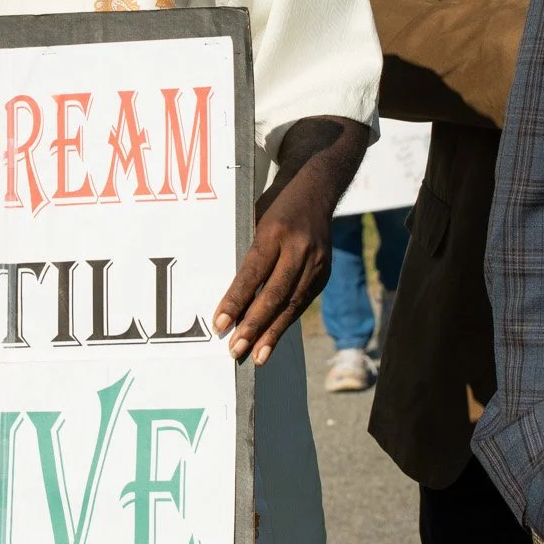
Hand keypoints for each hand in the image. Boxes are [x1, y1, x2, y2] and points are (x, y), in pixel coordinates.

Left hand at [213, 116, 368, 363]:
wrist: (317, 187)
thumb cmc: (275, 204)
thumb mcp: (255, 218)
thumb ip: (246, 252)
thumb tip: (229, 295)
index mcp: (276, 231)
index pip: (253, 273)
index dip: (236, 300)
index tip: (219, 324)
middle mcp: (299, 248)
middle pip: (275, 294)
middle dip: (254, 326)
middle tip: (235, 349)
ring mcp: (316, 261)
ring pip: (292, 304)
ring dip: (272, 333)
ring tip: (255, 356)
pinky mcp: (324, 272)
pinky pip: (302, 302)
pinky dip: (285, 322)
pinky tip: (271, 339)